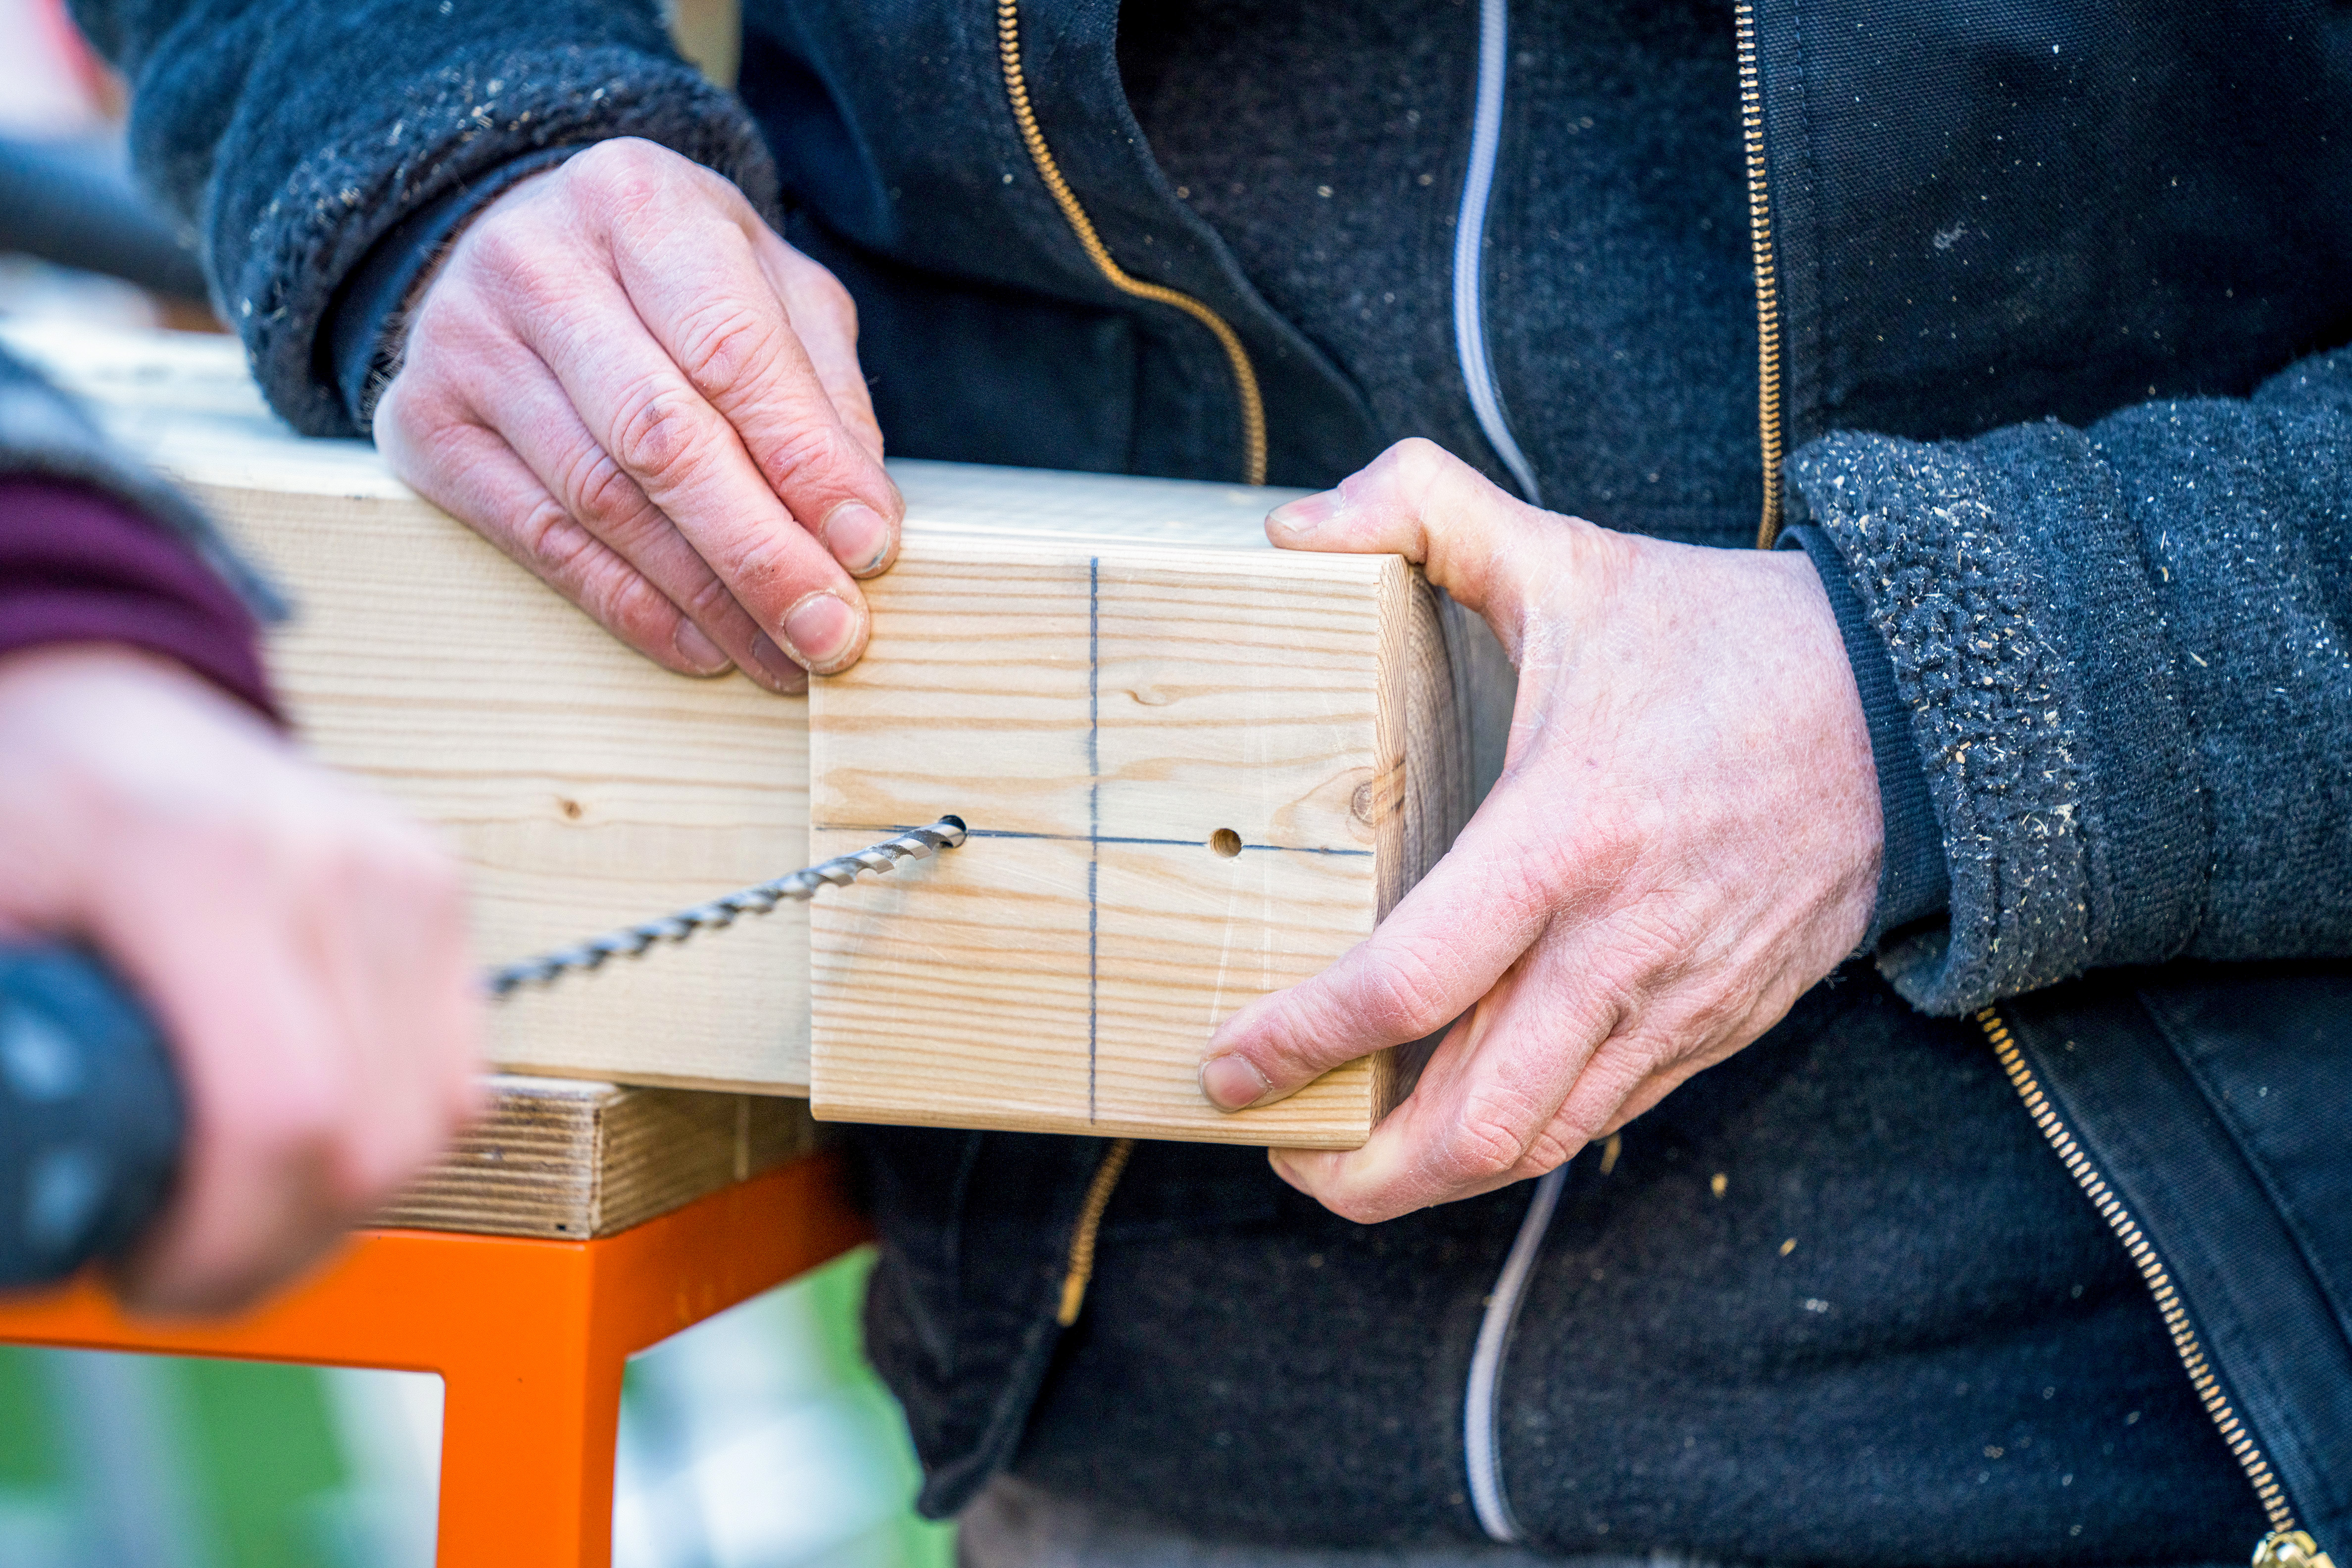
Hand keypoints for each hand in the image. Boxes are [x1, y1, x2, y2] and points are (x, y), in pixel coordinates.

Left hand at [0, 647, 482, 1311]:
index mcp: (202, 863)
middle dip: (274, 1250)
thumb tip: (21, 1210)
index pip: (282, 1111)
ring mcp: (409, 880)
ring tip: (235, 1214)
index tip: (145, 1275)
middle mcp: (337, 865)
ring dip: (337, 1210)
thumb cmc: (20, 807)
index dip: (224, 1242)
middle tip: (176, 1268)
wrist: (102, 703)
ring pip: (433, 1125)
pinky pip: (456, 1081)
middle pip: (372, 1139)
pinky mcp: (442, 902)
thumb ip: (0, 1062)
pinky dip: (386, 1144)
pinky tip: (301, 1146)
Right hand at [374, 138, 900, 693]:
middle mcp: (534, 263)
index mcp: (639, 203)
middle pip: (661, 438)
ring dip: (706, 599)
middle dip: (760, 553)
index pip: (733, 353)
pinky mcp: (423, 428)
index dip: (806, 464)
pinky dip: (632, 607)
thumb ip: (824, 393)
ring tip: (784, 656)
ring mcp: (464, 346)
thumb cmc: (676, 279)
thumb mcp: (772, 290)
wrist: (527, 248)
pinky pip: (541, 541)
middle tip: (831, 633)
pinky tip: (702, 646)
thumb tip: (858, 527)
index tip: (868, 549)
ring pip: (602, 503)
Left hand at [1199, 441, 1881, 1221]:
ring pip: (1537, 1143)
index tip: (1224, 1067)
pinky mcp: (1715, 1028)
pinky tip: (1455, 1121)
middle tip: (1276, 1145)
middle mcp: (1620, 944)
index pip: (1411, 982)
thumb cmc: (1724, 640)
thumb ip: (1422, 508)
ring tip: (1347, 1164)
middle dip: (1359, 1174)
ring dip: (1430, 1179)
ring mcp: (1675, 1001)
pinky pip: (1601, 1120)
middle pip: (1475, 1120)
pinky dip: (1516, 1142)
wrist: (1913, 713)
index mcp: (1566, 836)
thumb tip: (1291, 521)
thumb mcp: (1568, 557)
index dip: (1302, 1042)